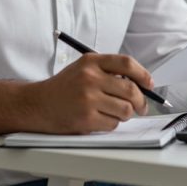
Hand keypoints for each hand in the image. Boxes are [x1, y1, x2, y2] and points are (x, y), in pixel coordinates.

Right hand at [20, 53, 150, 133]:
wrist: (37, 104)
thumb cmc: (64, 88)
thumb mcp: (84, 69)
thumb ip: (109, 71)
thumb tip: (141, 84)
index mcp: (91, 62)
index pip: (127, 64)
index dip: (143, 75)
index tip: (149, 84)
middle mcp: (90, 78)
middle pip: (131, 89)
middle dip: (141, 101)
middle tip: (141, 107)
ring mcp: (88, 99)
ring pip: (125, 109)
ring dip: (126, 114)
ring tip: (116, 113)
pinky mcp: (86, 118)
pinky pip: (113, 124)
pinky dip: (112, 123)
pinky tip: (101, 119)